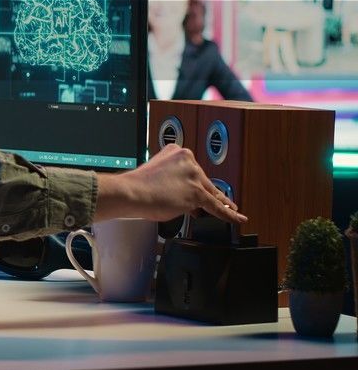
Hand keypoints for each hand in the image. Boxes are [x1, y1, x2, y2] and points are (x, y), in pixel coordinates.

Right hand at [96, 144, 247, 224]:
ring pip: (211, 193)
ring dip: (220, 203)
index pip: (192, 169)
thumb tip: (184, 199)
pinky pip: (217, 206)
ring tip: (231, 211)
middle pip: (203, 180)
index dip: (195, 182)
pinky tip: (238, 217)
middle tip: (210, 204)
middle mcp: (188, 160)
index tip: (199, 188)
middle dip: (205, 193)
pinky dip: (229, 214)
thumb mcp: (155, 174)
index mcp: (175, 151)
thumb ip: (172, 181)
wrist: (131, 192)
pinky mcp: (197, 193)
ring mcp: (193, 176)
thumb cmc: (136, 186)